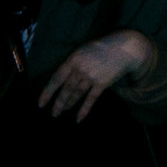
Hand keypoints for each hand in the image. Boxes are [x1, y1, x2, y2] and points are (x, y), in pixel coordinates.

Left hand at [38, 30, 156, 122]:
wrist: (125, 48)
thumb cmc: (102, 48)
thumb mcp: (83, 50)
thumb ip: (73, 63)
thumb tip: (62, 79)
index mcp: (73, 59)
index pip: (56, 78)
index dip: (47, 92)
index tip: (40, 103)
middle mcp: (80, 68)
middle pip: (66, 89)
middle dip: (58, 103)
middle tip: (53, 113)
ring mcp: (92, 76)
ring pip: (76, 94)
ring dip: (68, 105)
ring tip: (62, 112)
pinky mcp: (103, 83)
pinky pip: (91, 99)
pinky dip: (84, 110)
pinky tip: (78, 118)